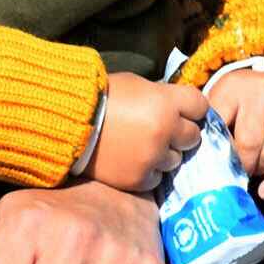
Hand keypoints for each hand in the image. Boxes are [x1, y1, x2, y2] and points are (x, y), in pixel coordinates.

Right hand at [92, 72, 208, 191]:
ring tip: (141, 148)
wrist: (63, 122)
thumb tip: (175, 107)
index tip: (180, 111)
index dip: (190, 108)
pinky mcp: (138, 177)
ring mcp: (153, 156)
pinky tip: (130, 161)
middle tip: (160, 131)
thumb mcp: (134, 85)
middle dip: (179, 133)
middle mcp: (165, 130)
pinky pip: (155, 178)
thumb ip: (159, 96)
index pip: (200, 106)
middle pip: (193, 136)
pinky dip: (145, 171)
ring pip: (176, 160)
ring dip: (163, 154)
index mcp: (166, 102)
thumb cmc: (97, 98)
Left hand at [206, 67, 263, 198]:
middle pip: (249, 144)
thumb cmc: (239, 99)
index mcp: (232, 88)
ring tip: (249, 174)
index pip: (220, 126)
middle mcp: (262, 94)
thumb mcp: (219, 101)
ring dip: (259, 172)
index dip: (216, 150)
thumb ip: (209, 124)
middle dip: (240, 165)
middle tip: (233, 173)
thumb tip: (201, 159)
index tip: (211, 164)